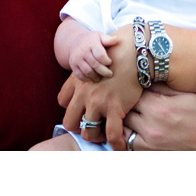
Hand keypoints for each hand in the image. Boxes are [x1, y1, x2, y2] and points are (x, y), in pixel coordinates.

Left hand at [58, 26, 140, 149]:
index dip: (71, 108)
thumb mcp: (95, 59)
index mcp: (77, 80)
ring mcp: (98, 102)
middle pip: (69, 121)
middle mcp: (84, 93)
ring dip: (95, 137)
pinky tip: (120, 146)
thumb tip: (91, 85)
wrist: (134, 49)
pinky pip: (112, 135)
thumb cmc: (117, 52)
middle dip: (78, 127)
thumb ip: (88, 74)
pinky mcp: (114, 108)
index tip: (81, 111)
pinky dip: (116, 144)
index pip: (62, 100)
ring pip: (88, 133)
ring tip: (104, 134)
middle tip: (90, 126)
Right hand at [69, 28, 112, 80]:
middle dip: (104, 71)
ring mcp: (77, 59)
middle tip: (110, 74)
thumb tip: (117, 40)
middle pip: (95, 64)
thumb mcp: (99, 36)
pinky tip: (93, 78)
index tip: (110, 62)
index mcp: (91, 43)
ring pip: (87, 71)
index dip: (106, 61)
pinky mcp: (73, 66)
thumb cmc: (92, 40)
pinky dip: (87, 79)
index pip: (100, 55)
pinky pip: (80, 76)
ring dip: (96, 76)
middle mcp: (83, 51)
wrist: (75, 42)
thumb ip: (108, 39)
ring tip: (101, 77)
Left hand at [123, 85, 195, 150]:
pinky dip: (130, 137)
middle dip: (127, 104)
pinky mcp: (153, 156)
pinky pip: (131, 146)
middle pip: (126, 112)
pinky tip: (137, 129)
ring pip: (124, 130)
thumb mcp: (186, 95)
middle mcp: (151, 128)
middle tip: (130, 98)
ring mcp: (150, 145)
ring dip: (126, 122)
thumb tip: (146, 80)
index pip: (133, 94)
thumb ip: (163, 89)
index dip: (132, 88)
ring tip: (133, 113)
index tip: (133, 84)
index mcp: (160, 108)